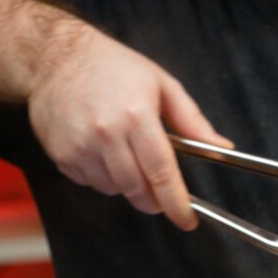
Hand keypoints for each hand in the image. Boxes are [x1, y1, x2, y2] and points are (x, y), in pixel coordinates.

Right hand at [27, 28, 232, 229]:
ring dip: (127, 185)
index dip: (176, 203)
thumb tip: (221, 147)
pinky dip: (102, 178)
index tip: (187, 220)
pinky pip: (90, 183)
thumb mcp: (162, 84)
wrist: (55, 57)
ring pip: (114, 190)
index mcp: (137, 116)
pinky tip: (102, 152)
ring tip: (127, 156)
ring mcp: (80, 146)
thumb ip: (192, 120)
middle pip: (137, 189)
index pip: (161, 172)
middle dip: (154, 200)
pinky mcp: (61, 155)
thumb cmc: (113, 67)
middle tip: (161, 195)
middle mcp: (106, 134)